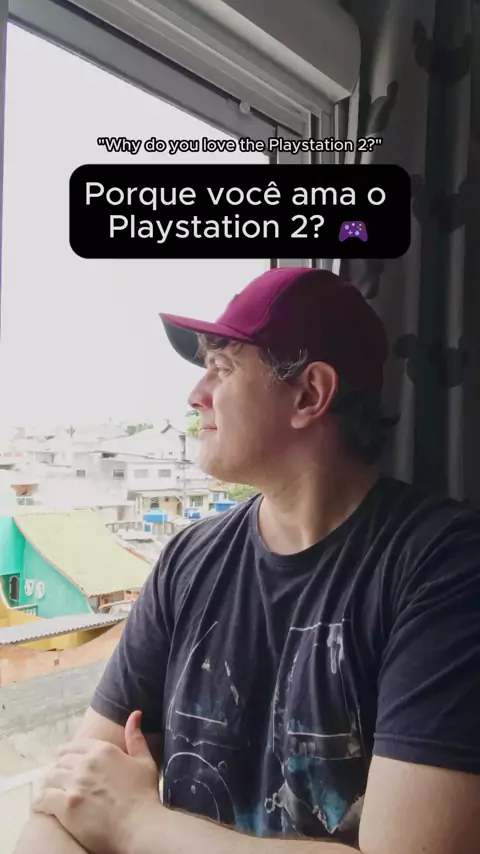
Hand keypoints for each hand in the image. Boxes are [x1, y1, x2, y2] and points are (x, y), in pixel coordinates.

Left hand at [32, 710, 160, 853]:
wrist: (139, 825)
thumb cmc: (144, 795)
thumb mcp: (144, 761)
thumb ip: (136, 737)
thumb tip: (135, 714)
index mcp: (103, 750)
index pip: (76, 746)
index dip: (67, 752)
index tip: (63, 758)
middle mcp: (86, 763)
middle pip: (62, 761)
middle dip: (59, 769)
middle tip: (58, 779)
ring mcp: (75, 783)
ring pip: (51, 778)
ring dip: (49, 784)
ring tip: (49, 791)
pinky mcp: (66, 805)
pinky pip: (44, 798)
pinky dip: (40, 801)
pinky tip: (40, 805)